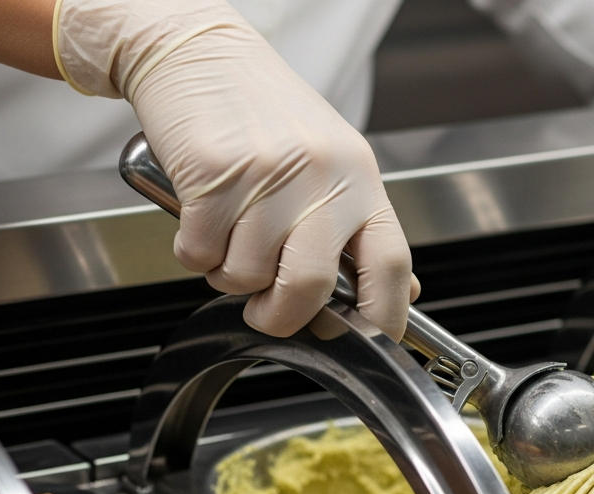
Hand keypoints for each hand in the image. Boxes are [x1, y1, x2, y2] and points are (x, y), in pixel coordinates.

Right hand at [55, 0, 415, 337]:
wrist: (196, 50)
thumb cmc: (263, 111)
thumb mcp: (333, 162)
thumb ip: (362, 228)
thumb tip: (400, 290)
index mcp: (360, 178)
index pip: (390, 263)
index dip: (385, 315)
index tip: (372, 343)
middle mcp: (320, 177)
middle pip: (311, 286)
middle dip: (282, 317)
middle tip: (266, 313)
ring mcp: (267, 176)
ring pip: (247, 276)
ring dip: (228, 277)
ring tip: (228, 240)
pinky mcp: (213, 175)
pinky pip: (201, 254)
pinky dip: (194, 253)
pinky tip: (200, 220)